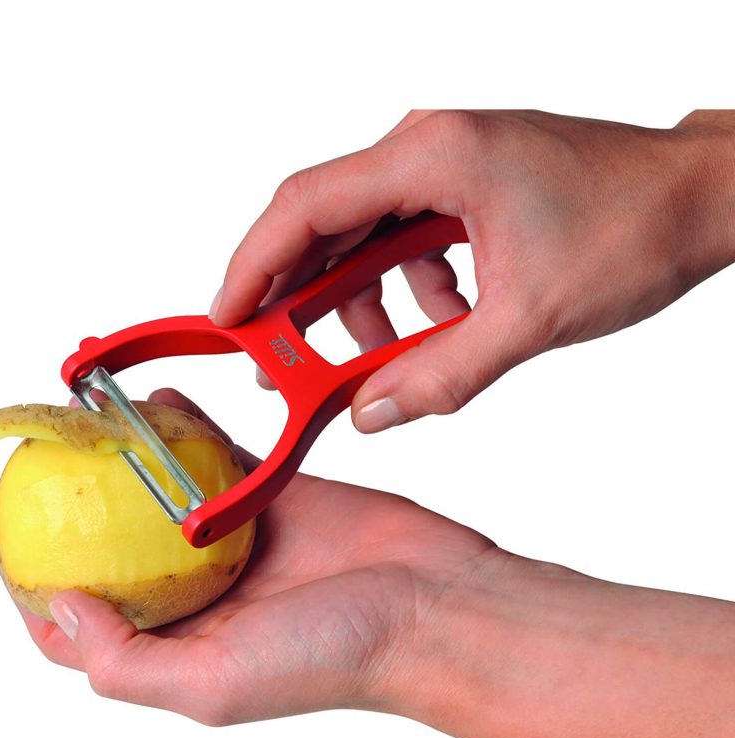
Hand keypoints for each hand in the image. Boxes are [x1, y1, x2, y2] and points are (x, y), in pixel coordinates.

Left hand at [14, 391, 734, 737]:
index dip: (40, 583)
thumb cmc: (339, 655)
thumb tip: (57, 609)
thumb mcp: (216, 685)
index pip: (87, 623)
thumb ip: (126, 661)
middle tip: (47, 468)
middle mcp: (205, 593)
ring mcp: (240, 539)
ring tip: (94, 428)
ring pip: (167, 493)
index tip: (12, 533)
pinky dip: (189, 431)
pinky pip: (221, 455)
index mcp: (183, 644)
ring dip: (130, 462)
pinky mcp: (275, 494)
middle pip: (122, 547)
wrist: (431, 602)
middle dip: (82, 512)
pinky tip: (159, 405)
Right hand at [210, 109, 734, 432]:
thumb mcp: (529, 318)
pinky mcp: (461, 188)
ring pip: (365, 241)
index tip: (225, 318)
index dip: (253, 265)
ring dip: (368, 304)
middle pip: (326, 226)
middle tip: (287, 361)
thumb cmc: (633, 227)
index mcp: (433, 156)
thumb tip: (373, 412)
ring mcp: (444, 165)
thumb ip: (443, 375)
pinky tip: (449, 320)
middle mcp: (427, 150)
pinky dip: (411, 292)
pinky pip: (405, 244)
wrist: (700, 199)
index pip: (306, 206)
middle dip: (302, 299)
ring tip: (401, 351)